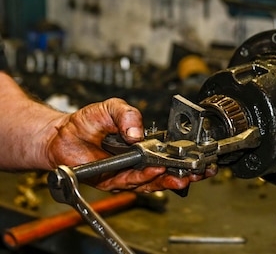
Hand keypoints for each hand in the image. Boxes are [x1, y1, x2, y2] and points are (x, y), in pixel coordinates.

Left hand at [47, 98, 216, 192]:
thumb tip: (138, 132)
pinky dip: (146, 178)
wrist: (61, 135)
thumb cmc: (86, 122)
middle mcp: (139, 160)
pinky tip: (156, 172)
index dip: (186, 155)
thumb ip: (128, 114)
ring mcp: (127, 172)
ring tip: (183, 176)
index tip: (200, 155)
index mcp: (144, 143)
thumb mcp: (112, 108)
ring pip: (153, 181)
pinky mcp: (113, 181)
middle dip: (185, 172)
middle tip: (199, 171)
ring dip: (169, 179)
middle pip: (167, 170)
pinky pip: (133, 182)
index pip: (171, 152)